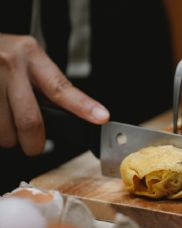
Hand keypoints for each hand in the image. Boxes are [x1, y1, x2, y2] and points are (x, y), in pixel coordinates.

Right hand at [0, 34, 108, 155]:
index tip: (101, 117)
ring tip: (6, 121)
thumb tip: (68, 113)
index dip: (83, 106)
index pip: (61, 88)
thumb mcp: (25, 59)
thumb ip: (44, 83)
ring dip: (8, 137)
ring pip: (5, 131)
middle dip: (34, 143)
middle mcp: (10, 64)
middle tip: (34, 146)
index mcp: (31, 55)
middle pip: (30, 121)